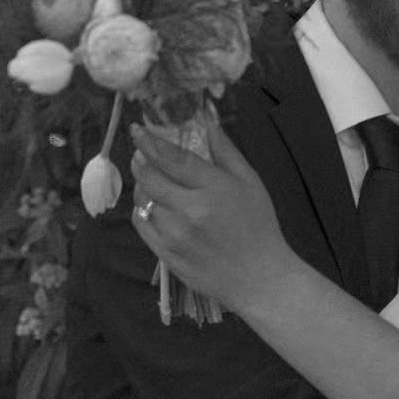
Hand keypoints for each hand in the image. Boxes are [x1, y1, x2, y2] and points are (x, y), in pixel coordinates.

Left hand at [129, 121, 298, 315]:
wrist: (260, 278)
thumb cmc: (259, 227)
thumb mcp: (251, 183)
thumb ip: (226, 151)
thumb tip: (208, 120)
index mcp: (214, 189)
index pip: (172, 158)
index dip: (150, 141)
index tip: (138, 130)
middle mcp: (190, 210)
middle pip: (150, 177)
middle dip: (142, 161)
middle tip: (142, 154)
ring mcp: (175, 234)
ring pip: (143, 200)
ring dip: (143, 186)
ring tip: (151, 181)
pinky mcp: (166, 254)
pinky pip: (141, 223)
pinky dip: (142, 209)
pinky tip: (152, 205)